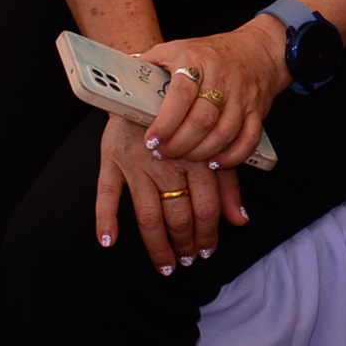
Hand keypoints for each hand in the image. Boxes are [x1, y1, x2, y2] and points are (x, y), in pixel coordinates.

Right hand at [93, 112, 242, 272]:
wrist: (148, 80)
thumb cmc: (186, 118)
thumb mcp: (212, 145)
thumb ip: (228, 183)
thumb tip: (240, 221)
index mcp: (196, 158)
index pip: (206, 207)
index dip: (207, 234)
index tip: (206, 252)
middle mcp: (168, 162)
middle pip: (178, 215)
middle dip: (184, 244)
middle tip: (186, 262)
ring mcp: (137, 162)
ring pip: (148, 214)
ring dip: (157, 245)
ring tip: (165, 265)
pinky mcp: (110, 157)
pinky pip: (106, 193)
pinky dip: (105, 219)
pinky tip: (108, 242)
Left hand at [140, 14, 290, 170]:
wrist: (258, 50)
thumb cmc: (211, 52)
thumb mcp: (176, 47)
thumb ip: (148, 63)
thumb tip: (116, 79)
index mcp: (196, 60)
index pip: (181, 94)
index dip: (165, 122)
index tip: (151, 140)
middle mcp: (221, 77)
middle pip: (201, 120)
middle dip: (179, 144)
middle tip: (163, 153)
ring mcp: (241, 96)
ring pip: (223, 133)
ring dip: (201, 153)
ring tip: (184, 158)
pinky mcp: (257, 111)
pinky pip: (248, 139)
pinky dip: (232, 156)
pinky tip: (215, 162)